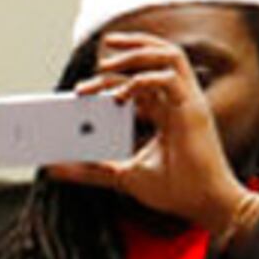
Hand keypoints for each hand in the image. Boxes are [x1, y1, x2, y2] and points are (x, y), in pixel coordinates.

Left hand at [53, 32, 253, 235]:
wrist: (205, 206)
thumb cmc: (176, 191)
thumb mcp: (122, 177)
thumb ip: (90, 169)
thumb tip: (52, 168)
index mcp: (167, 112)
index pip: (140, 82)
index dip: (110, 80)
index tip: (80, 90)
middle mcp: (179, 101)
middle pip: (156, 59)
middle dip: (126, 52)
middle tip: (96, 60)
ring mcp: (189, 102)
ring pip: (168, 57)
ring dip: (135, 53)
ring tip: (105, 65)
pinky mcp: (193, 110)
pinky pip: (170, 79)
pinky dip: (143, 79)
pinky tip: (120, 96)